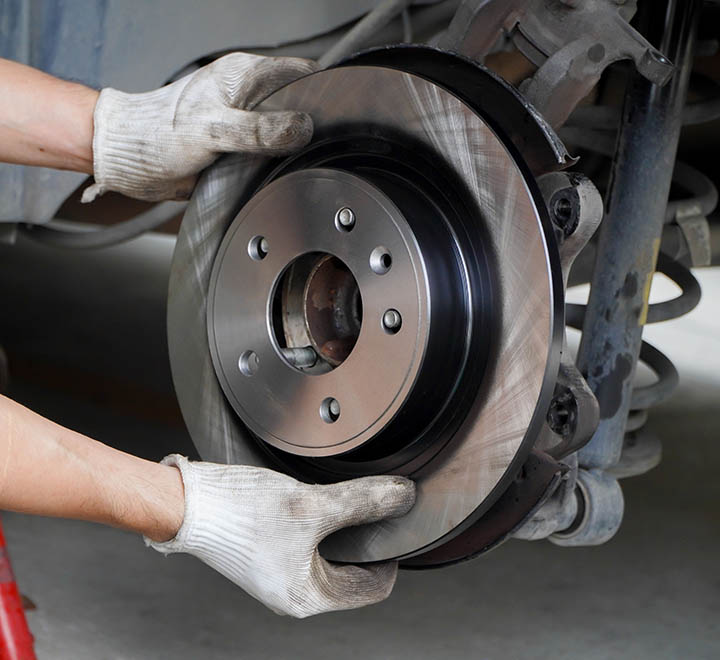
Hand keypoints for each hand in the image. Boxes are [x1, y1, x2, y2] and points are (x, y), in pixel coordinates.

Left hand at [82, 53, 316, 202]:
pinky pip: (270, 154)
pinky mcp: (239, 147)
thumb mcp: (211, 130)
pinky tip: (277, 173)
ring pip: (286, 132)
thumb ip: (257, 130)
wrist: (130, 160)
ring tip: (295, 163)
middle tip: (315, 148)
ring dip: (293, 149)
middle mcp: (247, 96)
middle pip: (298, 104)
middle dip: (310, 124)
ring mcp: (245, 122)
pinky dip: (276, 164)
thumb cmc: (157, 133)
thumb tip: (300, 129)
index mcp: (243, 76)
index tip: (332, 116)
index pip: (299, 72)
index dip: (319, 91)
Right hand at [146, 455, 414, 617]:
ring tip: (343, 497)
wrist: (188, 502)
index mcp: (308, 597)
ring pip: (329, 555)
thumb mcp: (312, 505)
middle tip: (372, 504)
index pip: (374, 586)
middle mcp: (293, 594)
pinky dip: (319, 525)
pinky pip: (307, 545)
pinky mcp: (266, 556)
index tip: (397, 522)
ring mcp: (278, 576)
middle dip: (367, 538)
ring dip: (342, 528)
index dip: (392, 553)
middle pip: (352, 571)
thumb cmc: (241, 513)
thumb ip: (362, 503)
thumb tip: (403, 497)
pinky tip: (315, 500)